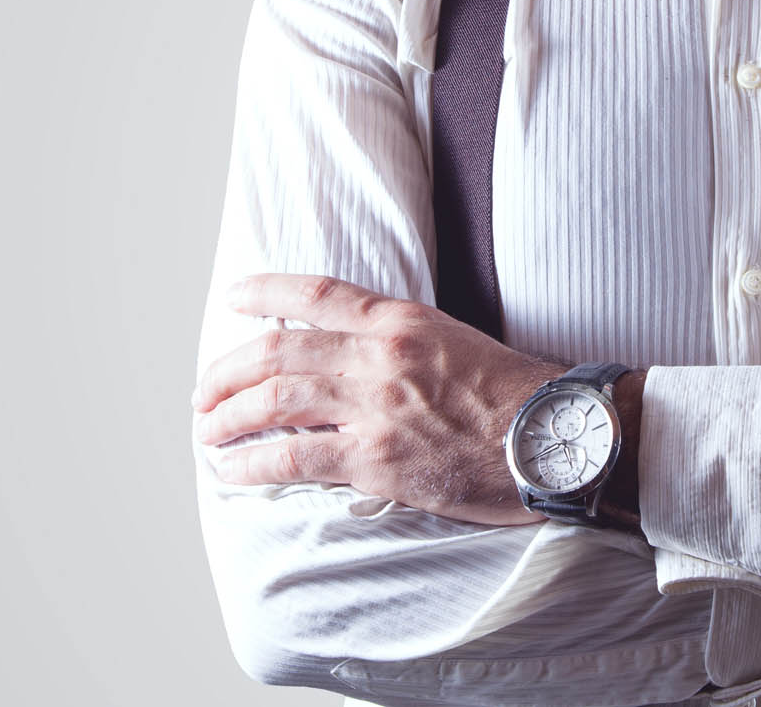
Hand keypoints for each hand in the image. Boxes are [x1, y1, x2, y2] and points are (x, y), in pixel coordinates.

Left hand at [191, 273, 570, 524]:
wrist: (555, 438)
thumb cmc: (517, 397)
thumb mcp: (460, 342)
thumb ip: (405, 343)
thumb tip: (359, 355)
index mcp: (402, 322)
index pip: (317, 294)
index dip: (265, 292)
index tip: (234, 297)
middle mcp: (380, 357)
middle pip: (277, 352)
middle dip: (227, 371)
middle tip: (206, 390)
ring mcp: (374, 407)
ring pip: (273, 402)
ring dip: (226, 416)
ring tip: (208, 429)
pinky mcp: (375, 459)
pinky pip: (291, 458)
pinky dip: (250, 463)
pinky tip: (232, 469)